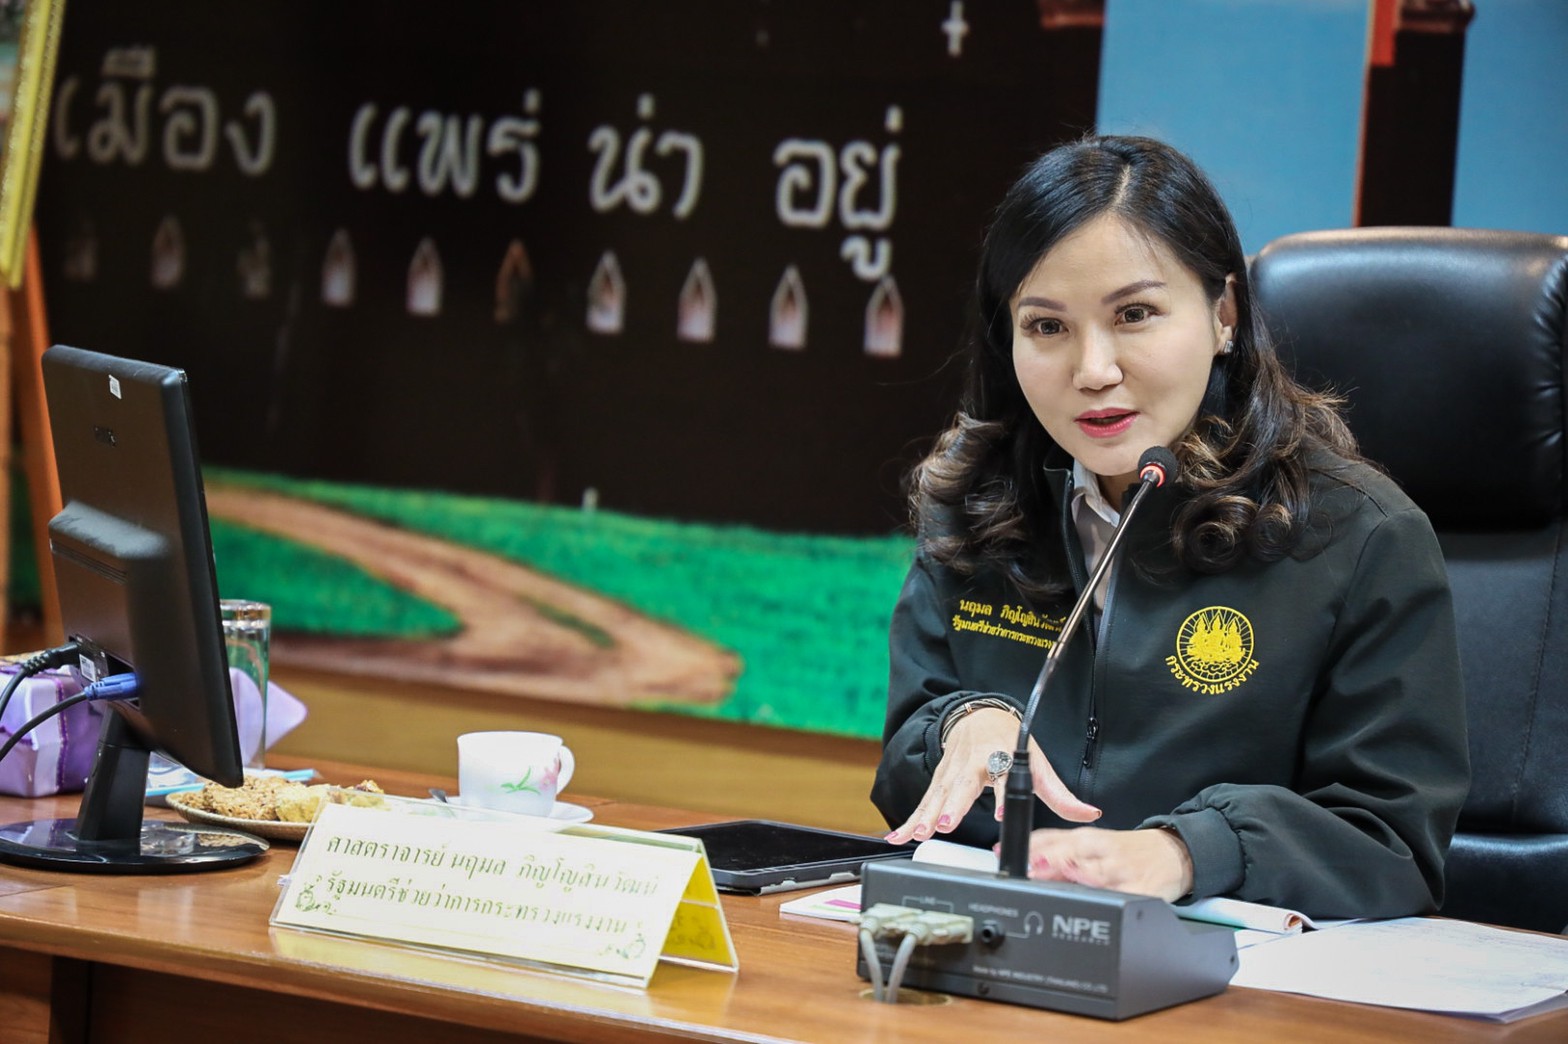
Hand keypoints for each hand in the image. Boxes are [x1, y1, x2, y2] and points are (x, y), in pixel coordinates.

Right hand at [884, 708, 1100, 843]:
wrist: (980, 716)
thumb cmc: (1010, 742)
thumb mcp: (1037, 762)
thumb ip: (1059, 794)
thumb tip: (1089, 812)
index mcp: (1000, 756)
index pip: (1003, 775)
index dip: (1002, 794)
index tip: (1002, 810)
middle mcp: (973, 763)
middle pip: (962, 785)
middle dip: (952, 804)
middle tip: (945, 823)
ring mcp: (952, 771)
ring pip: (937, 794)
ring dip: (925, 814)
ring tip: (918, 834)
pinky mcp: (938, 780)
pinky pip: (923, 801)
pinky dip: (908, 818)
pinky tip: (898, 835)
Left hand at [1024, 826, 1193, 901]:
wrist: (1174, 854)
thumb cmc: (1128, 851)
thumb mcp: (1094, 843)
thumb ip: (1059, 850)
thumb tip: (1026, 859)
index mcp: (1091, 839)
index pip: (1057, 840)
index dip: (1032, 849)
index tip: (1008, 854)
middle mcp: (1105, 853)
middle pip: (1074, 856)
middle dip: (1050, 863)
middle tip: (1029, 870)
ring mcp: (1123, 874)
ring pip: (1096, 876)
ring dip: (1073, 879)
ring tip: (1053, 884)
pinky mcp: (1141, 893)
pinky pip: (1121, 899)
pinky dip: (1108, 901)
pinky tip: (1096, 903)